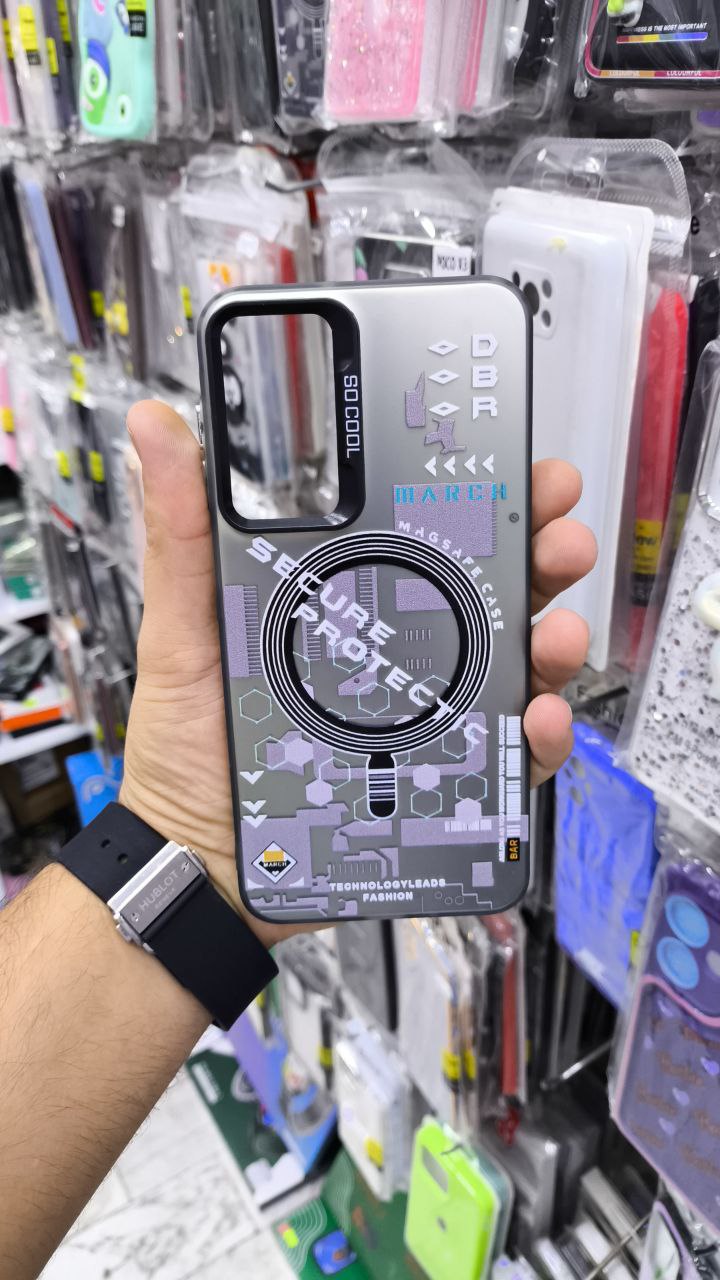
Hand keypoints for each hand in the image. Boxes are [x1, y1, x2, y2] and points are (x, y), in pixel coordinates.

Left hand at [120, 402, 595, 944]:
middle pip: (490, 593)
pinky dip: (536, 738)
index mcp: (347, 604)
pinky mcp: (442, 783)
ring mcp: (425, 718)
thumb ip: (180, 529)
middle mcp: (398, 655)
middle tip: (557, 540)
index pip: (427, 536)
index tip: (513, 465)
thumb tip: (157, 427)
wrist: (199, 861)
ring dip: (552, 644)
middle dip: (539, 557)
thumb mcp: (182, 628)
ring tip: (554, 636)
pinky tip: (530, 721)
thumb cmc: (188, 746)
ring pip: (515, 669)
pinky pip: (506, 758)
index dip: (480, 496)